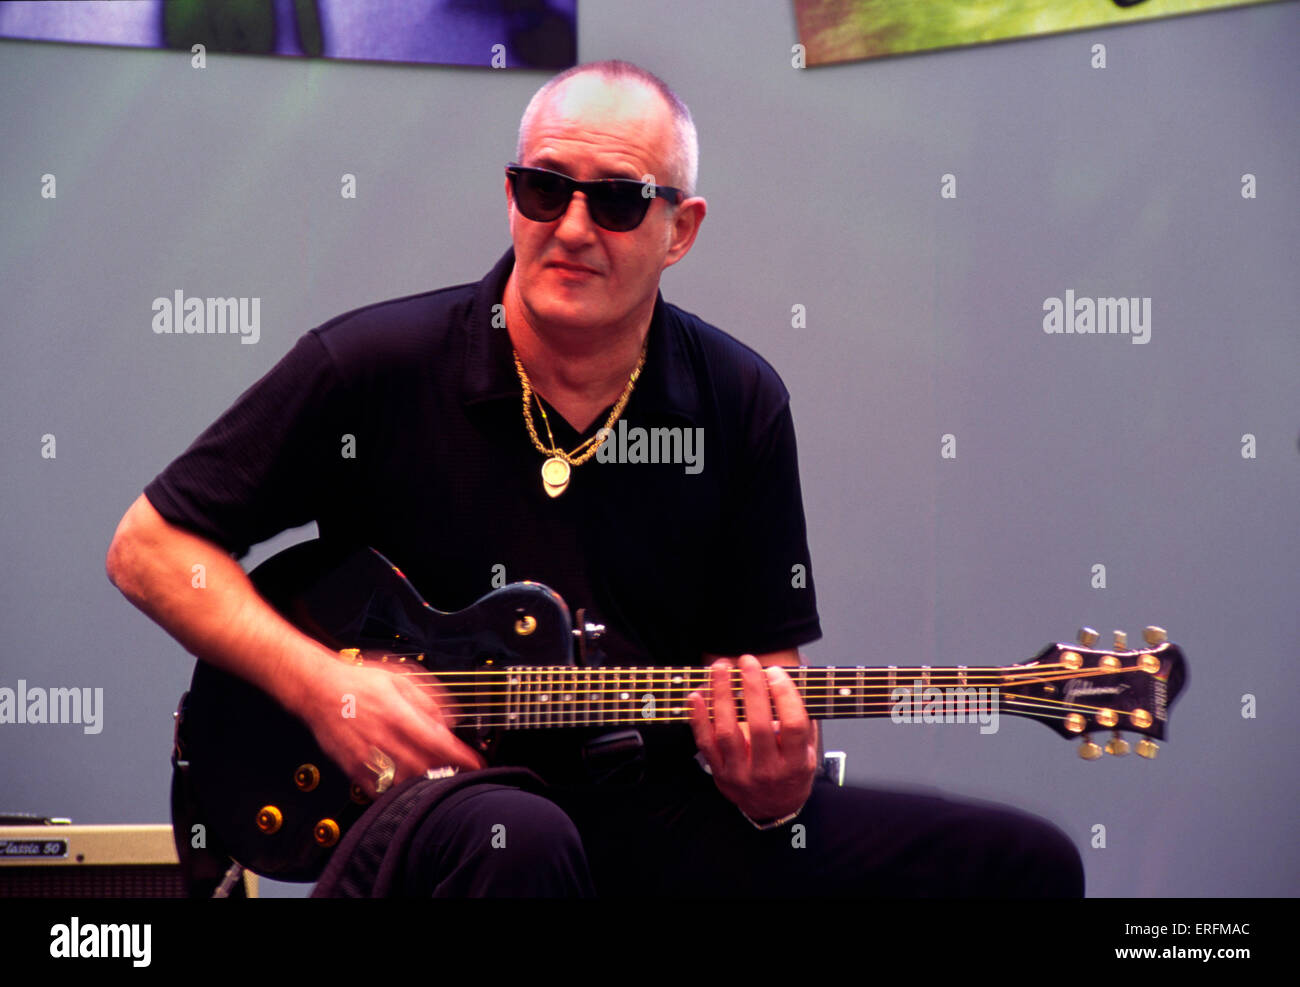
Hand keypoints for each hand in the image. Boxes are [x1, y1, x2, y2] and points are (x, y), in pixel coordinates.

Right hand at [300, 657, 484, 797]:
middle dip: (446, 771)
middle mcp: (382, 738)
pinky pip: (380, 790)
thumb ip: (428, 697)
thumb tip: (448, 718)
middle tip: (459, 770)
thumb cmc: (358, 681)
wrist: (317, 689)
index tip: (476, 763)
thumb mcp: (400, 677)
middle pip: (424, 766)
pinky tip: (407, 783)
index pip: (436, 742)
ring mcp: (366, 757)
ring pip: (404, 781)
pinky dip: (398, 790)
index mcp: (396, 714)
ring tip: (436, 776)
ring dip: (424, 782)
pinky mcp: (353, 769)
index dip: (460, 756)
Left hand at [687, 655, 817, 821]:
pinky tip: (697, 696)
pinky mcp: (719, 773)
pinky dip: (698, 718)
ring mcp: (741, 773)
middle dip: (753, 689)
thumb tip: (792, 681)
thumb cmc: (791, 773)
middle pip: (759, 725)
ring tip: (720, 669)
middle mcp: (768, 770)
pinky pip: (705, 743)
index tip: (776, 672)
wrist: (772, 808)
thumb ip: (804, 721)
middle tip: (748, 661)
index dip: (785, 695)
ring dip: (722, 696)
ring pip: (728, 732)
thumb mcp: (808, 752)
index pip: (793, 726)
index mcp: (795, 764)